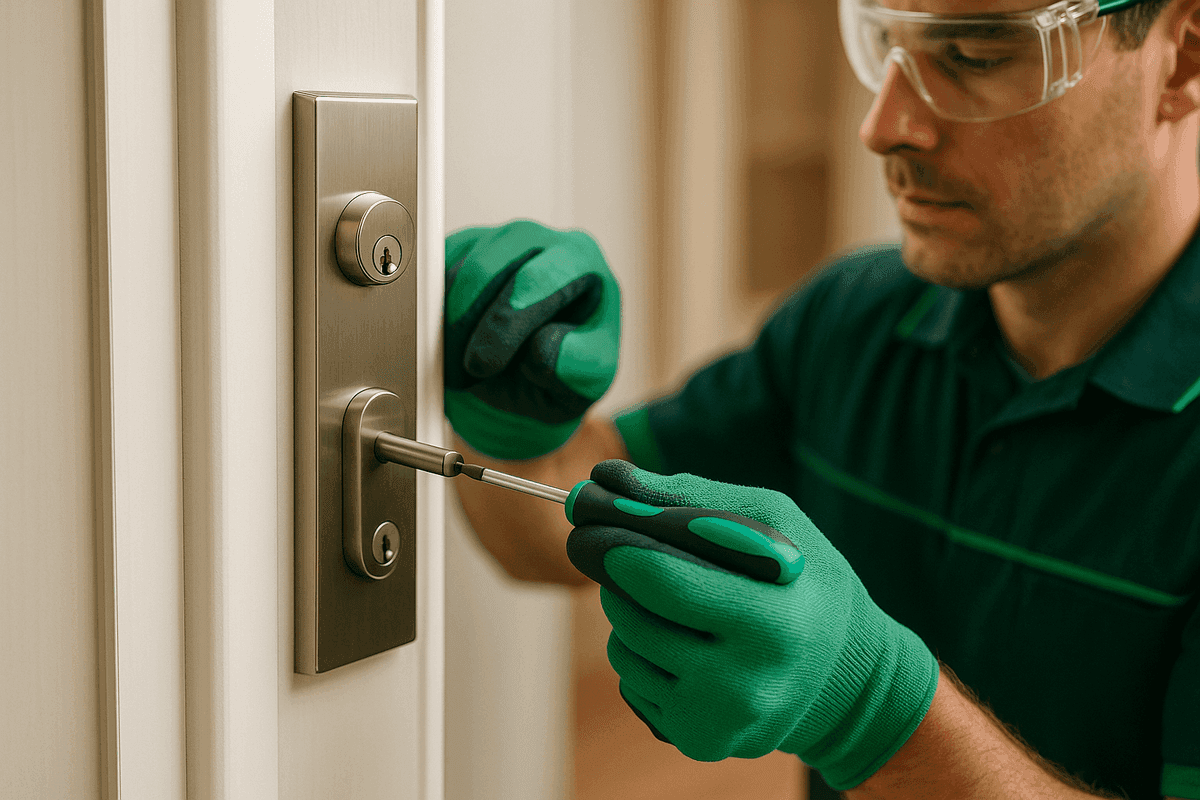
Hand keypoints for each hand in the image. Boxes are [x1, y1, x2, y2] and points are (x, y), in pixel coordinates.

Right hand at [444, 221, 619, 459]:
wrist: (533, 371)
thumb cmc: (566, 366)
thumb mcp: (588, 378)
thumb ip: (578, 366)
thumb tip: (540, 347)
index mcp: (579, 260)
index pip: (536, 279)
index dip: (503, 324)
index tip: (482, 365)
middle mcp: (537, 239)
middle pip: (486, 268)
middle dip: (466, 325)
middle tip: (463, 373)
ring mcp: (494, 239)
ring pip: (452, 271)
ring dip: (445, 326)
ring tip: (457, 370)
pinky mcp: (459, 248)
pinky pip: (429, 274)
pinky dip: (430, 315)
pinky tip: (447, 348)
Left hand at [565, 460, 938, 789]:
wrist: (843, 673)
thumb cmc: (800, 579)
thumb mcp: (772, 522)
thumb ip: (690, 497)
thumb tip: (607, 480)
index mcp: (774, 624)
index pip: (665, 583)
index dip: (620, 545)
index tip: (593, 517)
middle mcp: (746, 686)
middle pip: (634, 618)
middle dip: (617, 575)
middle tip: (618, 550)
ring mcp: (720, 722)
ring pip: (625, 651)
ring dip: (630, 615)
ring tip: (675, 602)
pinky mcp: (698, 741)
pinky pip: (633, 683)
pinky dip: (643, 655)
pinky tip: (685, 645)